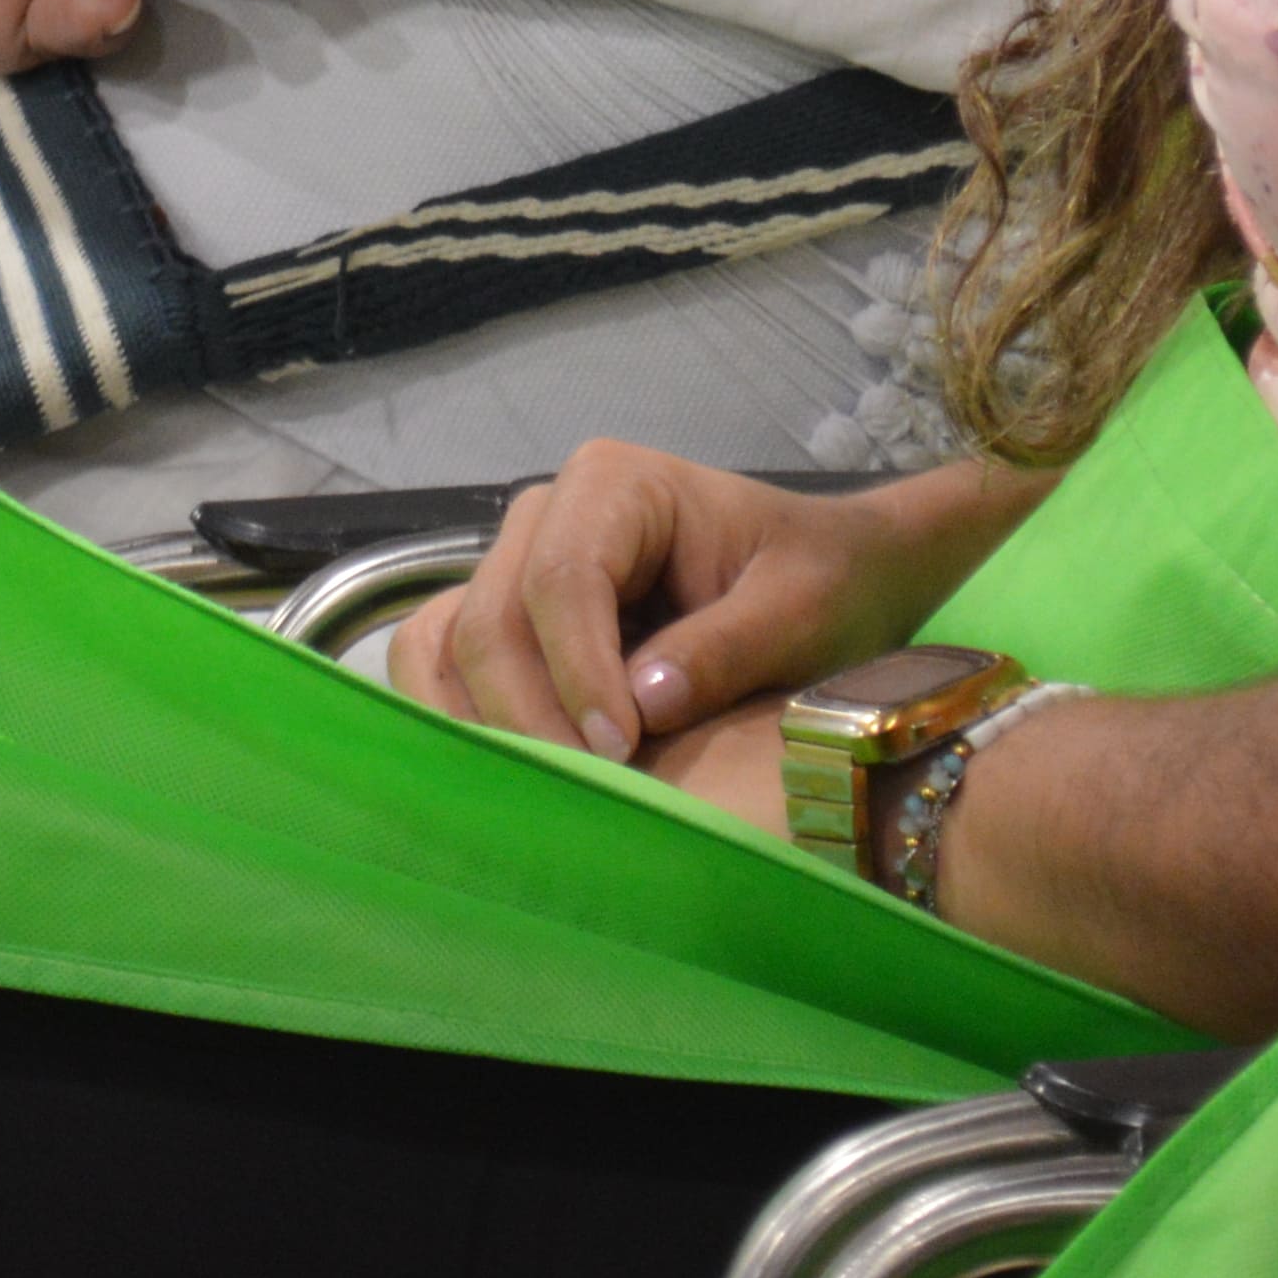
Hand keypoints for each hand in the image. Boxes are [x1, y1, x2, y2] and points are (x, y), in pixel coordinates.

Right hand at [388, 445, 984, 760]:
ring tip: (553, 794)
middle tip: (594, 793)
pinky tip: (517, 778)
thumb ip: (726, 648)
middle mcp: (546, 514)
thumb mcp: (804, 610)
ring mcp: (516, 565)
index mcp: (615, 484)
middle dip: (531, 715)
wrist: (834, 575)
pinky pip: (443, 661)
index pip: (559, 579)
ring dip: (486, 726)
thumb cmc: (827, 581)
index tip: (620, 751)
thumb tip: (640, 704)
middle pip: (492, 619)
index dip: (577, 672)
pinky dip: (462, 720)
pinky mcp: (508, 619)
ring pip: (449, 644)